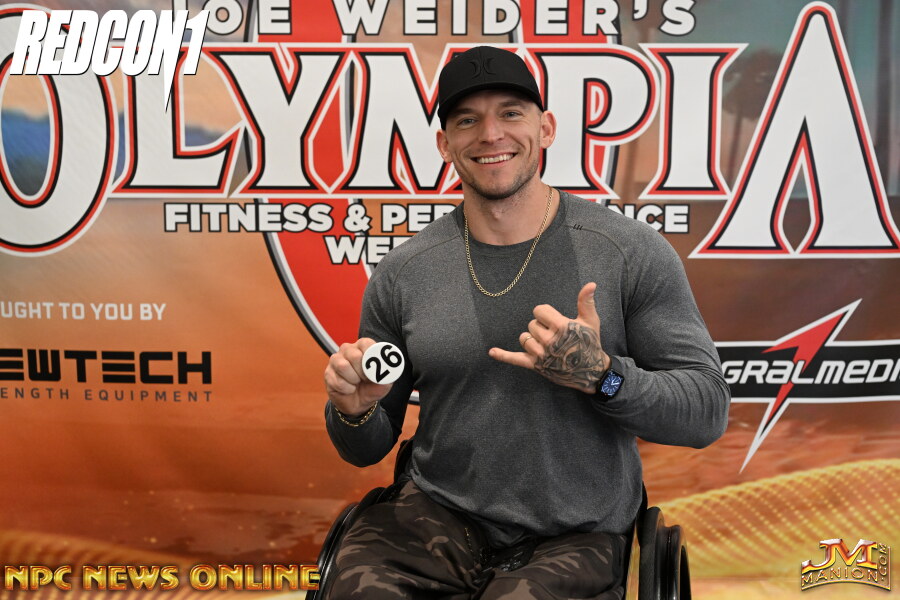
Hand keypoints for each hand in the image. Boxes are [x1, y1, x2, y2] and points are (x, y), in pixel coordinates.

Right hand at [324, 338, 394, 416]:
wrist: (359, 403)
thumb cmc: (372, 387)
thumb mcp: (384, 384)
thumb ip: (387, 377)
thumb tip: (386, 374)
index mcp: (363, 347)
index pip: (366, 343)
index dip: (371, 358)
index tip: (374, 370)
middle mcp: (348, 350)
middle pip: (354, 355)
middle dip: (362, 371)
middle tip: (366, 379)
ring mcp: (336, 360)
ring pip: (342, 366)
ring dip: (353, 379)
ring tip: (357, 383)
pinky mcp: (328, 373)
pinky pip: (336, 380)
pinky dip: (346, 389)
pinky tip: (349, 389)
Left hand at [489, 282, 609, 393]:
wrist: (591, 371)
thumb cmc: (590, 343)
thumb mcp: (590, 321)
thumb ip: (586, 302)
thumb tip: (591, 284)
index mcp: (560, 326)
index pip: (539, 310)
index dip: (546, 314)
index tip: (555, 320)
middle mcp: (549, 340)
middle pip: (532, 324)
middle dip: (541, 327)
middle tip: (556, 336)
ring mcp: (541, 354)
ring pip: (524, 338)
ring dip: (532, 339)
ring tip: (548, 345)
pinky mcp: (535, 365)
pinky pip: (515, 359)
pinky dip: (503, 355)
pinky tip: (492, 352)